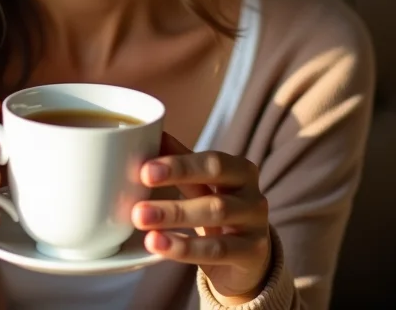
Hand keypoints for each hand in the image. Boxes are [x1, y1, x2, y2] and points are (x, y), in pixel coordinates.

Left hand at [132, 133, 271, 304]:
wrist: (247, 259)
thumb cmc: (217, 210)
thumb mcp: (202, 185)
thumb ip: (180, 163)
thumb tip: (152, 135)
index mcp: (240, 170)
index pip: (211, 162)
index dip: (179, 164)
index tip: (145, 170)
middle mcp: (253, 195)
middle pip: (215, 188)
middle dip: (176, 187)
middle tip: (139, 194)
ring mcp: (256, 227)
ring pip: (214, 216)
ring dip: (173, 215)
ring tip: (140, 218)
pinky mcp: (253, 255)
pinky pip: (216, 250)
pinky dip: (183, 248)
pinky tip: (157, 243)